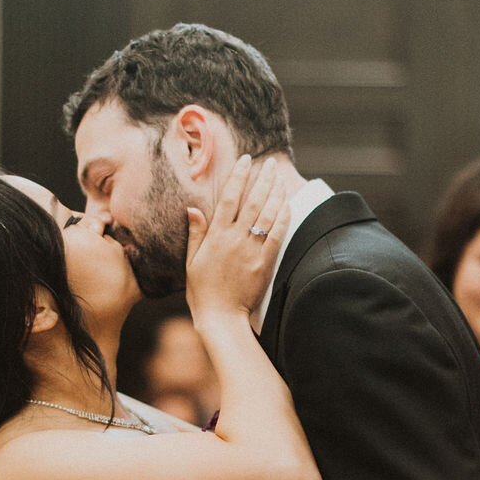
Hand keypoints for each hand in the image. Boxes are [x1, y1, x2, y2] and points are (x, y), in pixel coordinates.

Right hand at [185, 157, 289, 325]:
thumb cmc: (202, 291)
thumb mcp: (192, 261)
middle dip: (263, 180)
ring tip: (280, 178)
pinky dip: (283, 219)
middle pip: (252, 202)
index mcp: (215, 237)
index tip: (246, 161)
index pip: (229, 199)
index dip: (238, 177)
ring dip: (275, 194)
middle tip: (271, 164)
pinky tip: (287, 205)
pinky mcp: (265, 263)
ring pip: (267, 216)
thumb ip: (196, 234)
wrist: (221, 318)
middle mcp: (235, 240)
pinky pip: (277, 236)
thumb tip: (193, 209)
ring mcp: (251, 251)